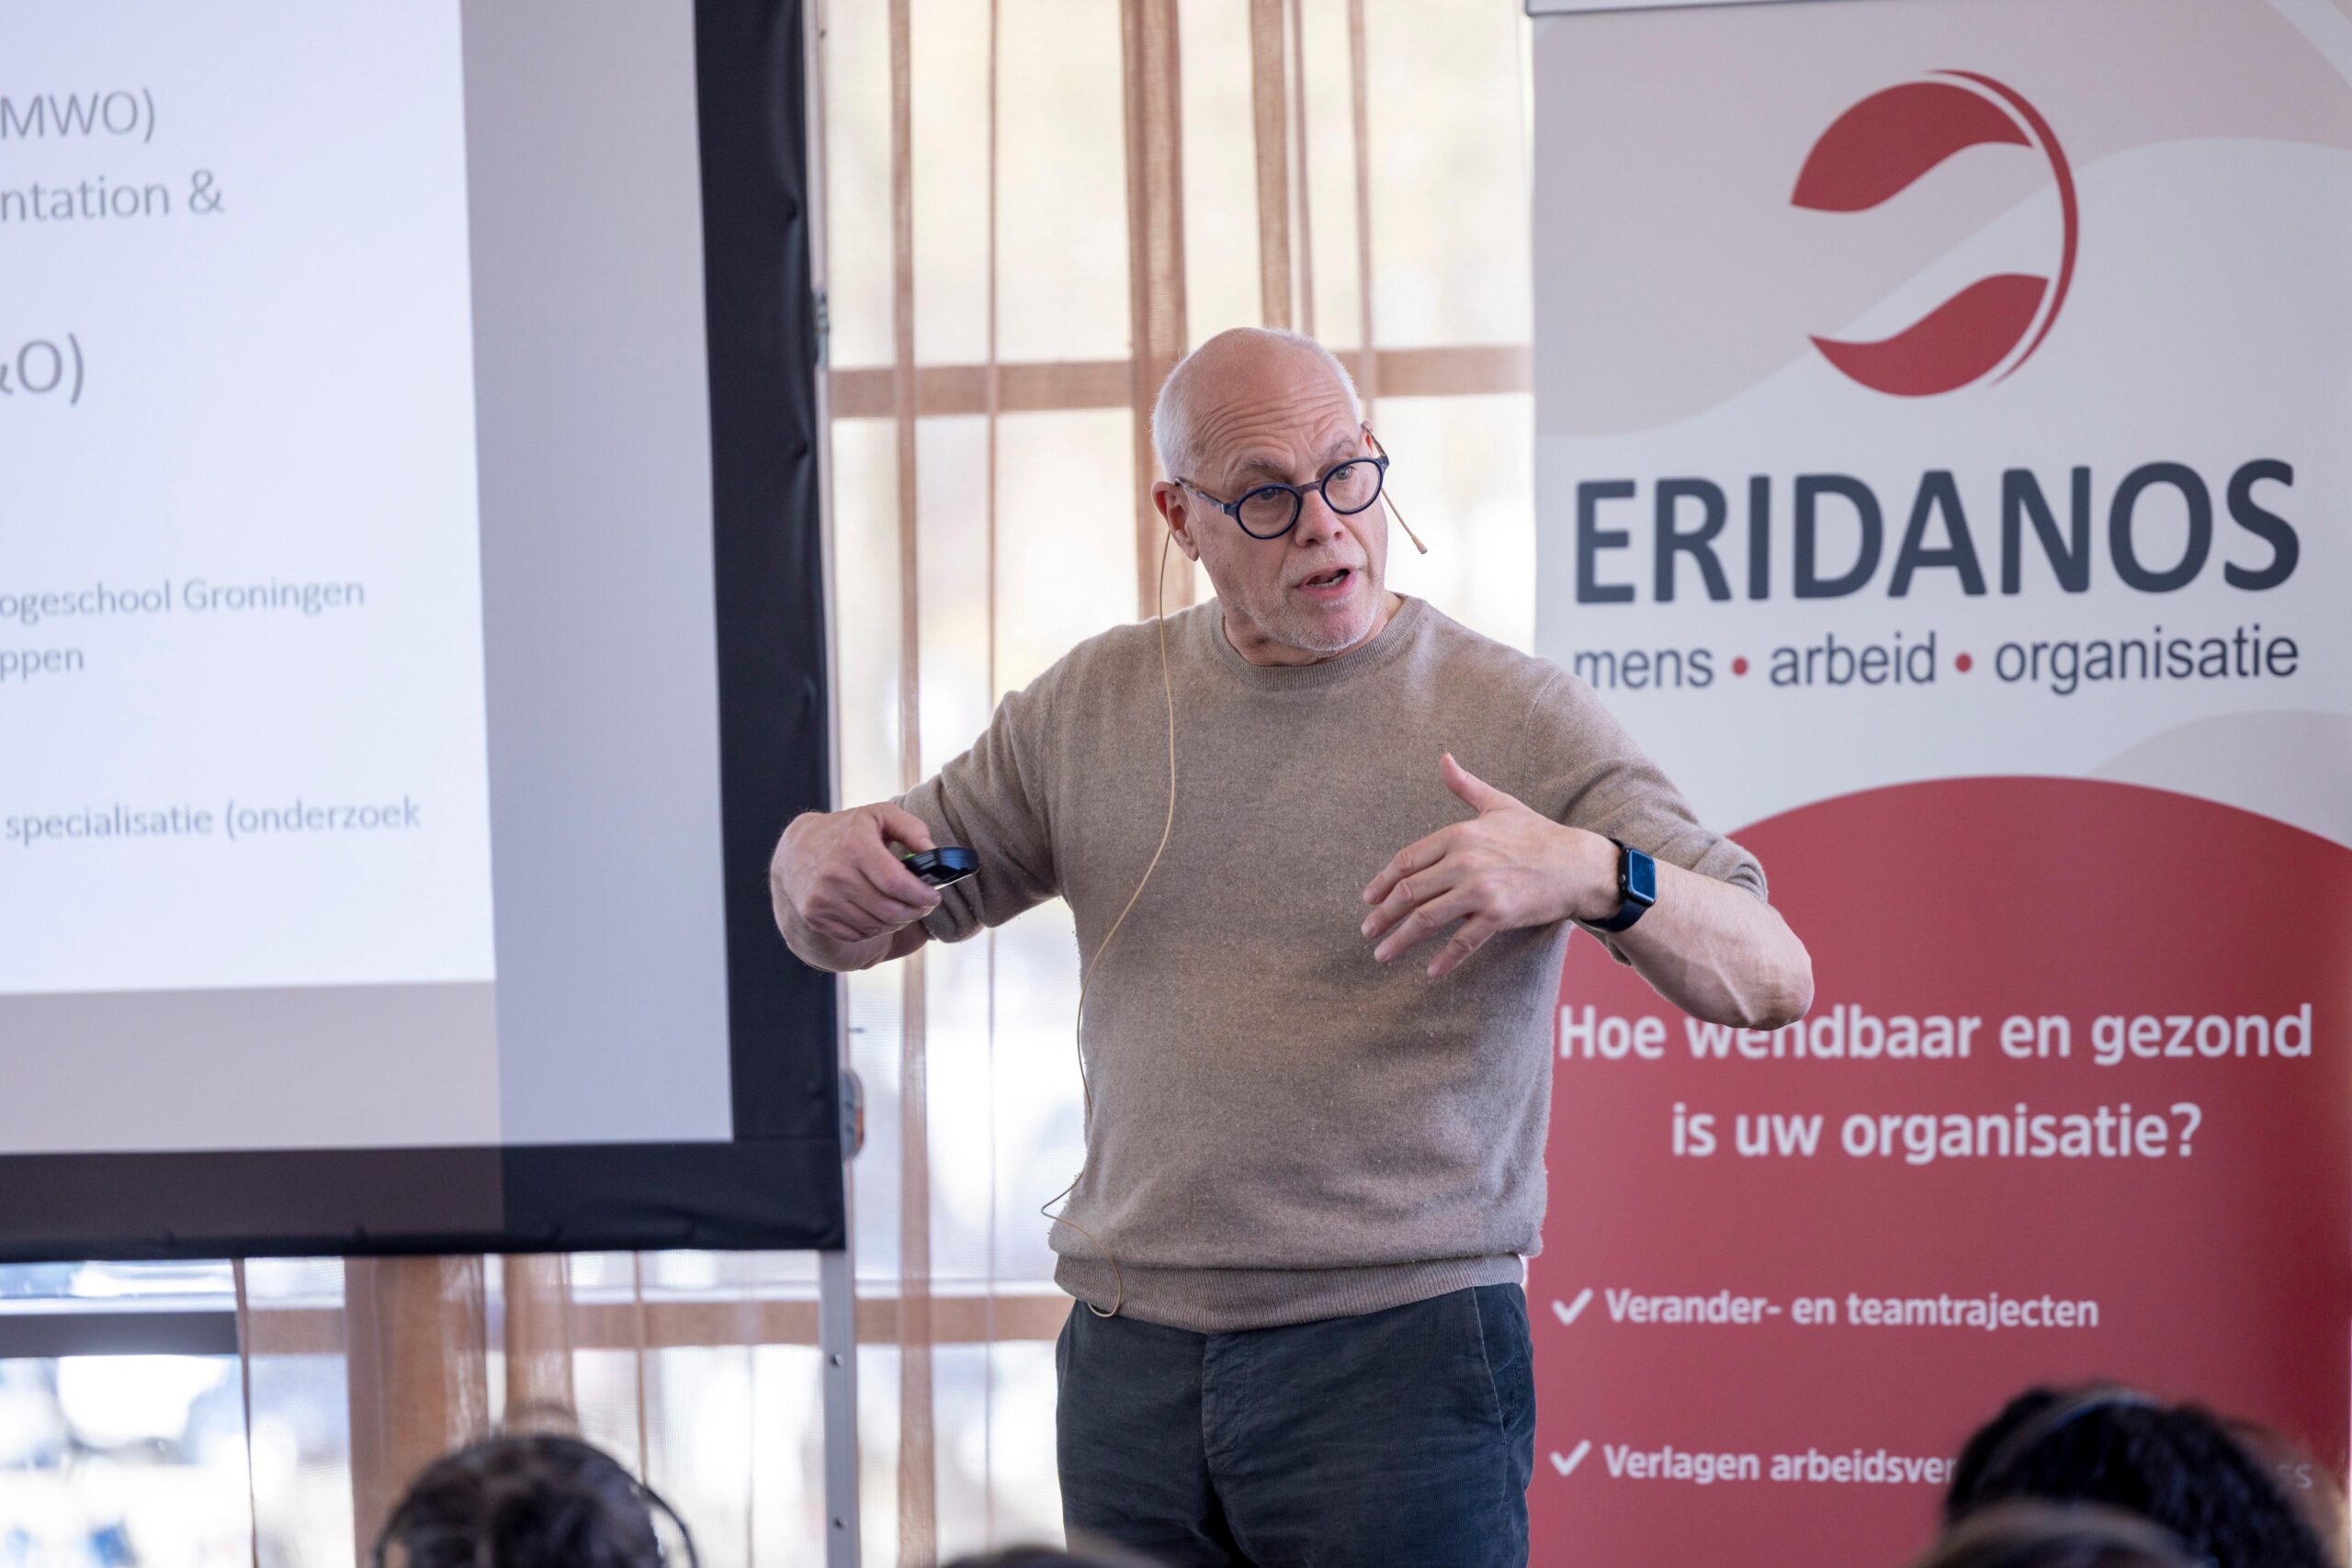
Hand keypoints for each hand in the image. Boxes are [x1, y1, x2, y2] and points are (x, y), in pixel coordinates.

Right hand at [773, 802, 943, 962]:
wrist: (797, 849)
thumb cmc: (848, 831)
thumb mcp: (879, 815)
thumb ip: (912, 829)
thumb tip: (934, 854)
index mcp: (855, 846)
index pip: (897, 883)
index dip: (922, 895)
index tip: (934, 896)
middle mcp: (835, 874)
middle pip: (889, 910)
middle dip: (915, 911)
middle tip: (923, 905)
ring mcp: (822, 898)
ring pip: (876, 926)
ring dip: (897, 922)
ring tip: (902, 909)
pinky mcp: (815, 916)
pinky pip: (858, 934)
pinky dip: (876, 929)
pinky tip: (879, 914)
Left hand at [1360, 753, 1615, 977]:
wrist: (1578, 864)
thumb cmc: (1537, 834)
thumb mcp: (1499, 804)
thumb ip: (1465, 786)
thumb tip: (1444, 759)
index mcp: (1458, 834)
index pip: (1406, 861)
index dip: (1382, 882)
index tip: (1369, 898)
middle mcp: (1464, 861)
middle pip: (1409, 892)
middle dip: (1382, 915)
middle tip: (1367, 931)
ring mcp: (1480, 890)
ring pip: (1426, 919)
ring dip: (1400, 940)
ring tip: (1382, 954)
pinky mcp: (1498, 915)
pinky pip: (1462, 941)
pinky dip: (1444, 959)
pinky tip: (1430, 971)